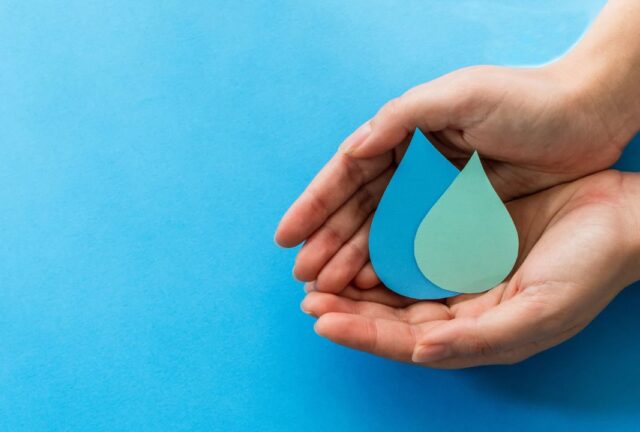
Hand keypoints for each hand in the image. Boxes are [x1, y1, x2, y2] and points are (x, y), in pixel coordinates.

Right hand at [274, 60, 638, 291]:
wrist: (587, 115)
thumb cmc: (525, 99)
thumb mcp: (459, 95)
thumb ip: (401, 118)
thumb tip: (352, 150)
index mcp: (405, 131)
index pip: (348, 172)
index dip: (314, 204)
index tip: (286, 237)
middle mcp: (413, 163)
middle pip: (358, 209)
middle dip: (327, 242)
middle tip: (302, 277)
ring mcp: (435, 191)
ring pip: (382, 231)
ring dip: (351, 258)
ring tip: (325, 289)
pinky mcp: (460, 214)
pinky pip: (416, 243)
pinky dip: (390, 263)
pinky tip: (370, 285)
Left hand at [299, 171, 639, 367]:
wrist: (622, 218)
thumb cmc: (587, 271)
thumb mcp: (535, 314)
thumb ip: (474, 340)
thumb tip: (419, 352)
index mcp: (473, 333)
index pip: (402, 339)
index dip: (360, 332)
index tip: (319, 318)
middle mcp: (460, 307)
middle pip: (389, 314)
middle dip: (345, 307)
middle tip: (305, 294)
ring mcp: (459, 272)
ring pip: (394, 281)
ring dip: (355, 278)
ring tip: (316, 272)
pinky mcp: (460, 237)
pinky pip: (411, 245)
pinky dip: (381, 245)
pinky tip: (357, 240)